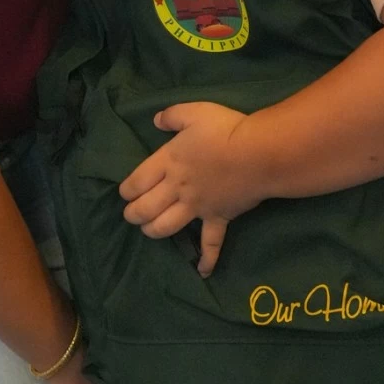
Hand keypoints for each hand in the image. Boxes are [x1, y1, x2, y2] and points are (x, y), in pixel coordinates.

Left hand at [120, 103, 254, 272]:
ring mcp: (197, 207)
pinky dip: (207, 259)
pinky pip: (212, 244)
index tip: (124, 193)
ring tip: (148, 231)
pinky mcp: (219, 218)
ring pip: (166, 226)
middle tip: (131, 215)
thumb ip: (172, 116)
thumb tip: (155, 120)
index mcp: (168, 161)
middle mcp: (177, 188)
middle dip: (134, 214)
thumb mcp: (194, 112)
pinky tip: (202, 271)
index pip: (137, 181)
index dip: (127, 190)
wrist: (259, 153)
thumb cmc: (226, 130)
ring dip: (153, 231)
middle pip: (146, 208)